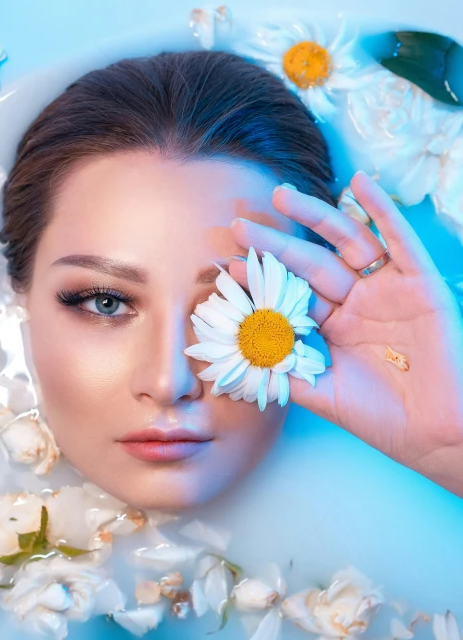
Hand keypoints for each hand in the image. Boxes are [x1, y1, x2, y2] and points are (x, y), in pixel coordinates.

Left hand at [229, 171, 462, 496]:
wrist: (433, 431)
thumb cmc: (382, 418)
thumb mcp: (322, 394)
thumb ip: (285, 372)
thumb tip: (242, 354)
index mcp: (334, 326)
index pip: (293, 292)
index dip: (264, 279)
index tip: (230, 266)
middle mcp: (358, 301)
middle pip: (311, 262)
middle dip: (277, 244)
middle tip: (242, 226)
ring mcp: (388, 289)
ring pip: (348, 242)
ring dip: (317, 216)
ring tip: (282, 197)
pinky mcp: (420, 283)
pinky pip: (400, 240)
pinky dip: (382, 210)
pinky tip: (359, 184)